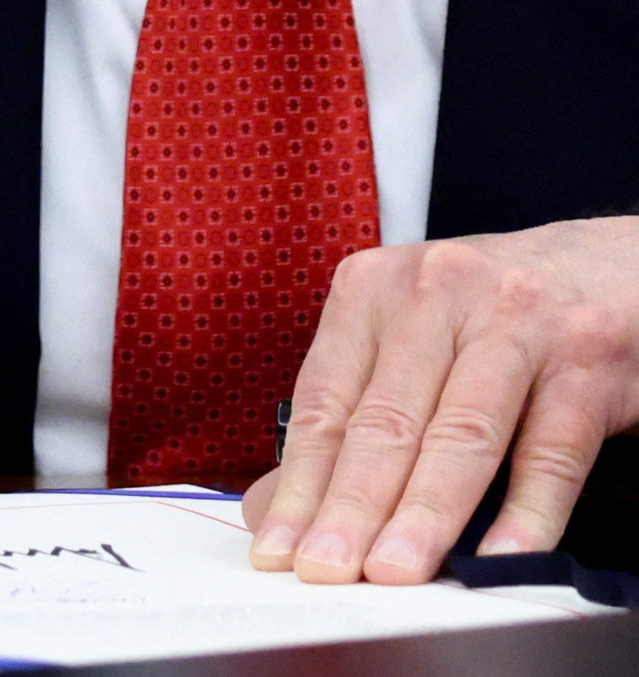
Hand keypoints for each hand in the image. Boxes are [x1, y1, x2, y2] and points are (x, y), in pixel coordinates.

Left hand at [242, 216, 638, 583]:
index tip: (276, 550)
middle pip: (384, 422)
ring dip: (424, 514)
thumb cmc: (482, 314)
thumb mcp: (401, 340)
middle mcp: (438, 292)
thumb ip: (344, 416)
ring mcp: (517, 318)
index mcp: (372, 289)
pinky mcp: (587, 353)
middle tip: (325, 571)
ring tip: (392, 573)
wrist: (602, 264)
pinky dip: (524, 512)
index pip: (323, 404)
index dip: (299, 486)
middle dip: (350, 509)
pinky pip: (551, 449)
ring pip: (460, 434)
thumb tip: (270, 508)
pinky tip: (497, 559)